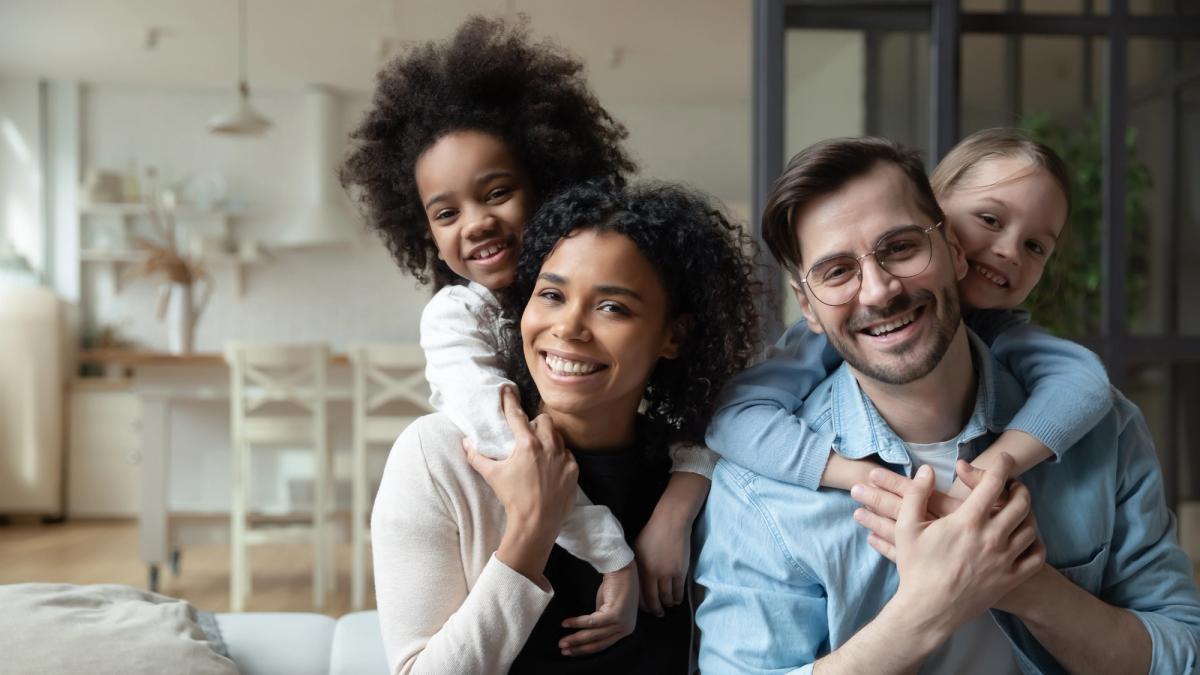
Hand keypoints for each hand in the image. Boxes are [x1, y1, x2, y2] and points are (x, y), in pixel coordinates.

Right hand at [465, 387, 577, 582]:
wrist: (536, 523)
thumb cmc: (513, 498)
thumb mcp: (493, 476)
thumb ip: (477, 457)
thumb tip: (465, 443)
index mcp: (528, 445)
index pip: (517, 415)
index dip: (510, 401)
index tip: (507, 390)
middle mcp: (549, 446)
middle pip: (544, 420)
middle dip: (536, 422)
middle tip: (527, 433)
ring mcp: (564, 458)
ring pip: (558, 436)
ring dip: (548, 438)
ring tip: (539, 450)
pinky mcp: (574, 470)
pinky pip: (567, 455)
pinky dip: (559, 456)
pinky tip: (550, 467)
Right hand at [559, 561, 637, 655]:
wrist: (622, 569)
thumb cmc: (615, 588)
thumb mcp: (606, 610)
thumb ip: (599, 623)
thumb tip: (583, 634)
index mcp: (624, 630)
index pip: (602, 645)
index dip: (584, 650)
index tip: (570, 651)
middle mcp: (626, 629)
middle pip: (598, 644)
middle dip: (578, 648)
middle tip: (563, 650)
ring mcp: (622, 622)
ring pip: (594, 635)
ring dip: (576, 638)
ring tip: (562, 641)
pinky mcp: (616, 614)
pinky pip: (593, 622)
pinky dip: (578, 623)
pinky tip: (566, 623)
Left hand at [634, 506, 690, 616]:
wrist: (670, 523)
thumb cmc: (651, 533)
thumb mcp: (636, 549)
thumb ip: (636, 566)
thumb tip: (634, 582)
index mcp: (639, 569)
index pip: (638, 594)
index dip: (642, 604)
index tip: (645, 608)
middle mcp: (651, 574)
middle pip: (652, 599)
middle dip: (655, 609)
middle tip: (657, 613)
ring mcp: (666, 574)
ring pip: (667, 598)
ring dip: (667, 604)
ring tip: (668, 605)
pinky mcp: (679, 572)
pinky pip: (678, 592)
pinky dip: (678, 598)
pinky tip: (677, 599)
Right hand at [880, 456, 1044, 638]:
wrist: (927, 610)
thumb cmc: (915, 568)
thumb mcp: (907, 528)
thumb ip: (916, 495)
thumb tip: (927, 470)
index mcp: (967, 522)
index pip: (993, 484)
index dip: (1002, 466)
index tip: (1004, 458)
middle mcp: (992, 538)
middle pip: (1020, 503)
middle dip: (1019, 487)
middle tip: (1012, 484)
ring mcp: (1004, 560)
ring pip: (1031, 528)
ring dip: (1027, 513)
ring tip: (1018, 508)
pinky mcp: (1010, 579)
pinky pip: (1036, 557)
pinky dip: (1036, 543)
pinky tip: (1027, 538)